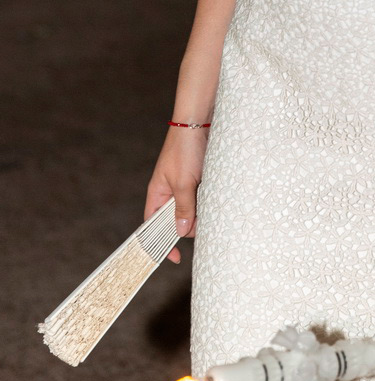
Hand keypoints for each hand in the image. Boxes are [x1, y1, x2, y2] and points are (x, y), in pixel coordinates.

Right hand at [145, 126, 208, 262]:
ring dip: (201, 212)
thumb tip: (181, 232)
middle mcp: (169, 192)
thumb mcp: (184, 181)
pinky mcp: (198, 180)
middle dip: (188, 225)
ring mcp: (184, 186)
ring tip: (210, 202)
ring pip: (191, 210)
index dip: (160, 242)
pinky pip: (201, 199)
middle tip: (202, 220)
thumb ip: (183, 207)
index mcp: (157, 193)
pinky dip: (208, 202)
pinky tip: (215, 197)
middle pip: (176, 220)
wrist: (199, 122)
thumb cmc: (186, 149)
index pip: (152, 226)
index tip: (173, 258)